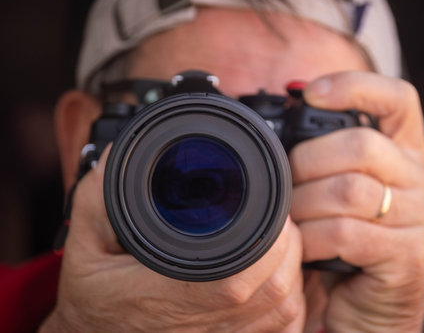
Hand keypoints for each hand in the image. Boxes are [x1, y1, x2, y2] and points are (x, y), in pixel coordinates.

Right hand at [39, 146, 304, 331]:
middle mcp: (199, 327)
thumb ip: (98, 198)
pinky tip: (275, 278)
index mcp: (164, 298)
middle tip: (273, 216)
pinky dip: (290, 300)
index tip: (266, 211)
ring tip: (274, 240)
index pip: (235, 280)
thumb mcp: (83, 243)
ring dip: (291, 268)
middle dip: (284, 244)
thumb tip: (122, 156)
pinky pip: (283, 329)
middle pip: (274, 290)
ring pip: (284, 309)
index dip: (265, 242)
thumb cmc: (93, 298)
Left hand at [290, 71, 423, 331]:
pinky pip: (345, 232)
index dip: (353, 86)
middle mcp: (421, 182)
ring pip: (348, 189)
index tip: (309, 93)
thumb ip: (324, 160)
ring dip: (303, 207)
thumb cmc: (341, 248)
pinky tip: (306, 250)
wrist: (364, 310)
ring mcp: (422, 219)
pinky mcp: (409, 256)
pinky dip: (312, 240)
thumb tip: (287, 117)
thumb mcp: (334, 194)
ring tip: (292, 224)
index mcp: (403, 157)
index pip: (395, 99)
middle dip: (305, 165)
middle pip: (359, 145)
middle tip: (286, 192)